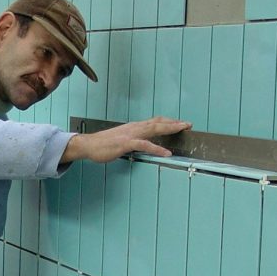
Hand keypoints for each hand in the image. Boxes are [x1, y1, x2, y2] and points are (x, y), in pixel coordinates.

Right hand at [60, 116, 191, 163]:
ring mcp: (131, 134)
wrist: (88, 145)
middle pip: (158, 122)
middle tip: (188, 124)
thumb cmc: (103, 144)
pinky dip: (157, 149)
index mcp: (134, 127)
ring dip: (169, 129)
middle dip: (174, 123)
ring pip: (154, 128)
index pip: (154, 121)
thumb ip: (133, 140)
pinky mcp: (126, 143)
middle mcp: (134, 127)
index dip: (168, 121)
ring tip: (182, 130)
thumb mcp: (121, 140)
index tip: (180, 123)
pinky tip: (166, 153)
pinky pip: (145, 145)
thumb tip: (143, 143)